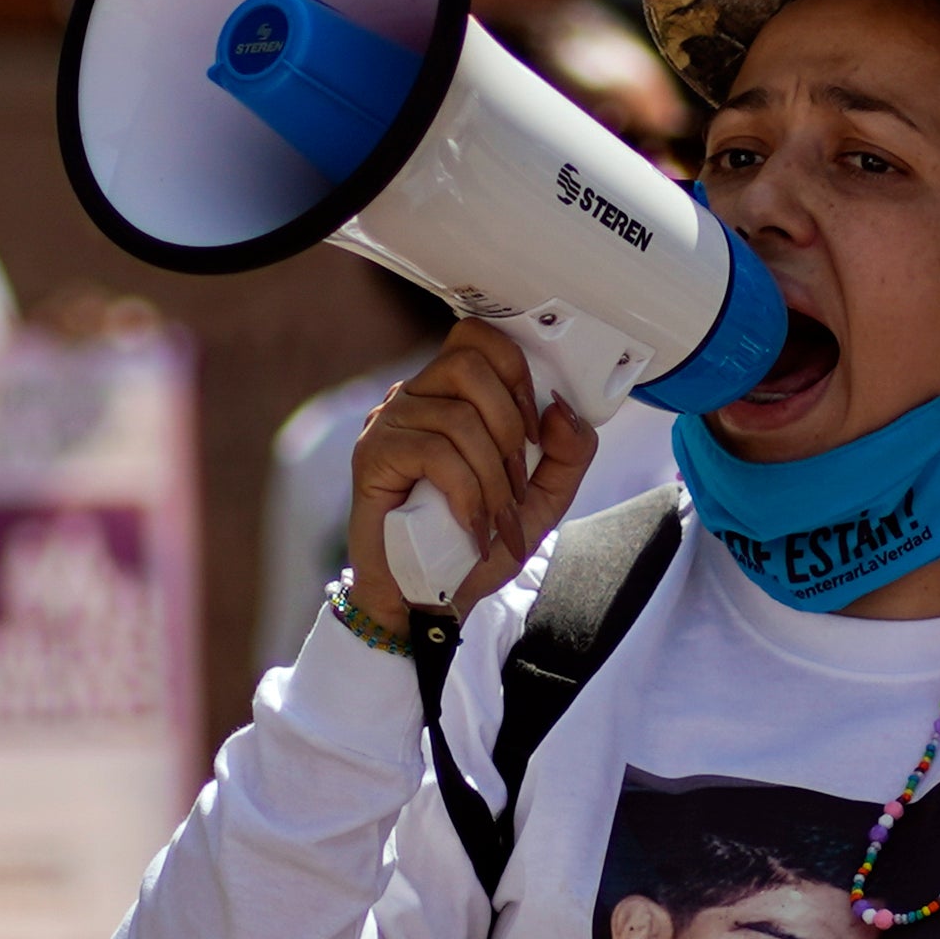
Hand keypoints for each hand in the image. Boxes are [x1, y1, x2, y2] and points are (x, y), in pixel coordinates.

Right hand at [346, 321, 593, 624]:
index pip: (480, 338)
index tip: (535, 432)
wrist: (426, 600)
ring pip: (458, 416)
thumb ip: (567, 454)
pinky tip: (472, 527)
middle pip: (469, 364)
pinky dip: (467, 495)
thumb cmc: (475, 544)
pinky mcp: (372, 455)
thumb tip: (561, 409)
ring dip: (492, 477)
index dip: (516, 372)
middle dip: (509, 428)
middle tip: (516, 485)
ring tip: (496, 520)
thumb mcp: (542, 501)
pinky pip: (435, 453)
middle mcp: (416, 396)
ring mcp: (389, 422)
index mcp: (453, 393)